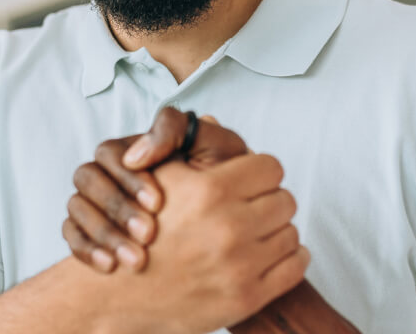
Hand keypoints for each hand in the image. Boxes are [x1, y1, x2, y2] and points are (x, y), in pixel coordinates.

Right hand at [63, 110, 247, 271]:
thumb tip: (136, 154)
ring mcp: (95, 201)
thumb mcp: (214, 145)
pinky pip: (71, 235)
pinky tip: (110, 266)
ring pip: (77, 207)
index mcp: (134, 149)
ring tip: (134, 259)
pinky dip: (87, 250)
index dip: (130, 178)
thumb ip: (177, 130)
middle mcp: (109, 172)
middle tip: (148, 234)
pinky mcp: (87, 229)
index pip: (112, 154)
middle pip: (88, 178)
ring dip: (104, 232)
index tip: (158, 203)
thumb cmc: (225, 178)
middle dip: (117, 207)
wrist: (231, 221)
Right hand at [119, 155, 308, 332]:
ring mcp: (240, 267)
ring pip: (291, 233)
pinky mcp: (247, 298)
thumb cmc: (139, 231)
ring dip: (276, 231)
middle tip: (253, 208)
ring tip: (255, 233)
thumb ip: (186, 147)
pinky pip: (295, 266)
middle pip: (285, 200)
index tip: (249, 180)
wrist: (120, 296)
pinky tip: (268, 255)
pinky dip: (288, 259)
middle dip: (269, 201)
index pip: (270, 167)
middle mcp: (229, 228)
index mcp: (210, 192)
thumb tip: (210, 119)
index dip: (258, 172)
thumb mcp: (158, 178)